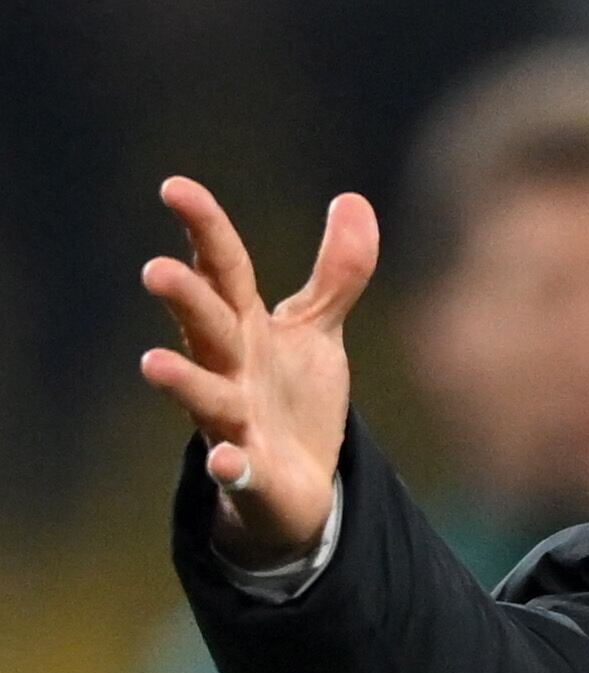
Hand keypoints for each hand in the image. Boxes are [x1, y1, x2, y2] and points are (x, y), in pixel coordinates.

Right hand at [139, 178, 378, 567]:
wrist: (297, 483)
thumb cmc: (293, 397)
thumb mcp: (316, 330)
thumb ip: (336, 273)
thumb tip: (353, 199)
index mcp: (244, 325)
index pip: (223, 268)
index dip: (204, 229)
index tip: (175, 187)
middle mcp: (229, 367)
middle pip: (204, 325)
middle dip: (183, 299)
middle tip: (156, 269)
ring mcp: (233, 420)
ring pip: (203, 396)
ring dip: (181, 381)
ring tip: (150, 363)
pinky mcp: (249, 471)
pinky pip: (234, 469)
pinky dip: (230, 466)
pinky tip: (227, 463)